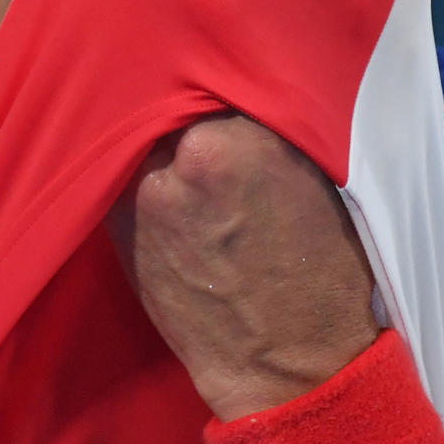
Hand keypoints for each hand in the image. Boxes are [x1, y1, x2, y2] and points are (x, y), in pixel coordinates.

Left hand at [106, 113, 379, 421]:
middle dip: (180, 112)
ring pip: (140, 140)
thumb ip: (268, 133)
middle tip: (194, 126)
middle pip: (170, 105)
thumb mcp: (318, 179)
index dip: (213, 84)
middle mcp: (191, 158)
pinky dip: (134, 176)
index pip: (213, 80)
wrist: (291, 363)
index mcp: (248, 139)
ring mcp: (149, 194)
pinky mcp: (121, 229)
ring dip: (154, 144)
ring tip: (179, 164)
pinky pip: (120, 178)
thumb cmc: (323, 273)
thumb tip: (234, 100)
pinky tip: (160, 192)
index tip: (217, 86)